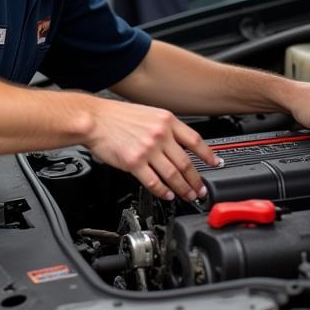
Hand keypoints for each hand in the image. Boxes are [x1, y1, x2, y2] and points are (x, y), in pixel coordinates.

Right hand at [86, 98, 222, 201]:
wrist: (93, 119)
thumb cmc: (115, 116)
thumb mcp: (147, 114)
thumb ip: (163, 128)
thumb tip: (176, 147)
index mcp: (166, 120)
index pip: (195, 140)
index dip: (208, 155)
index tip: (215, 164)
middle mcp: (160, 134)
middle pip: (186, 163)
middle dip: (196, 180)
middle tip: (201, 189)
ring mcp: (148, 149)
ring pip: (173, 175)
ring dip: (183, 189)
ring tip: (188, 196)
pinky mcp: (134, 163)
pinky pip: (154, 182)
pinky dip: (163, 191)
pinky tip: (167, 195)